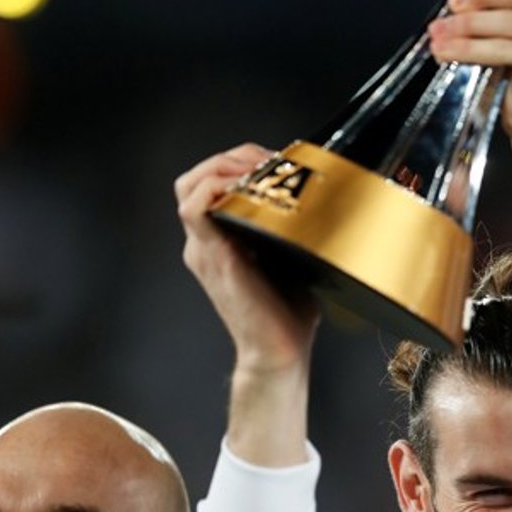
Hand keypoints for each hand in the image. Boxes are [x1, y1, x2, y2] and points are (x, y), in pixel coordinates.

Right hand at [175, 142, 319, 376]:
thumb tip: (321, 200)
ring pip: (189, 187)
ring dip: (223, 170)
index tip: (275, 163)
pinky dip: (217, 191)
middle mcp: (205, 243)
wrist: (279, 352)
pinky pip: (197, 210)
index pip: (211, 182)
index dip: (239, 162)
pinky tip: (248, 192)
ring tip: (257, 173)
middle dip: (229, 159)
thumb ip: (289, 229)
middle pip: (193, 178)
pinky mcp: (215, 259)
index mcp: (219, 241)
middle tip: (265, 163)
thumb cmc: (288, 311)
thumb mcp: (289, 258)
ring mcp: (205, 250)